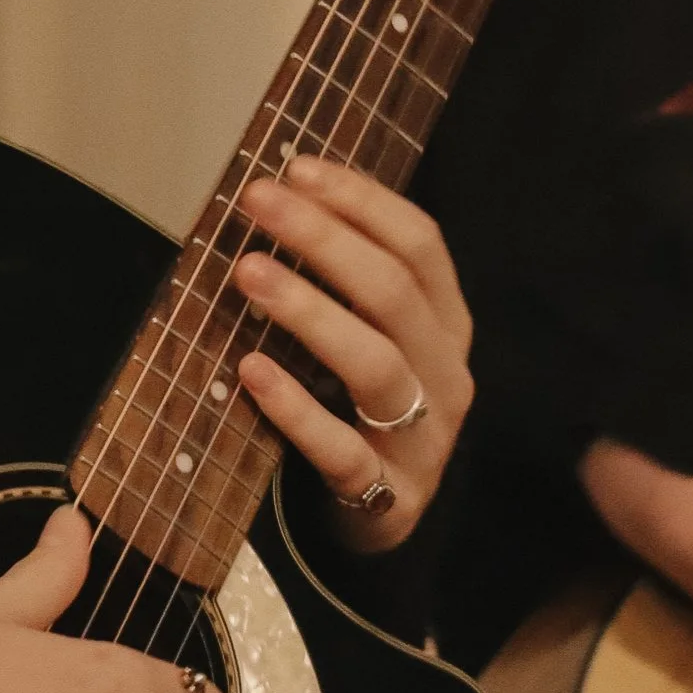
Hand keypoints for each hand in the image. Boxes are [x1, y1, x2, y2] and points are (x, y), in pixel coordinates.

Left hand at [228, 156, 472, 552]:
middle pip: (394, 292)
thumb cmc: (358, 411)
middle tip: (256, 203)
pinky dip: (296, 408)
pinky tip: (251, 371)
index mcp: (446, 323)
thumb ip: (339, 282)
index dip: (361, 200)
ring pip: (375, 363)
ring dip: (308, 310)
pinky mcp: (390, 496)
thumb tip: (275, 199)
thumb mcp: (366, 339)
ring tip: (246, 272)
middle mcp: (445, 373)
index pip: (421, 244)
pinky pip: (343, 450)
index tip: (294, 167)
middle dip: (323, 238)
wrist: (381, 524)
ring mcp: (424, 438)